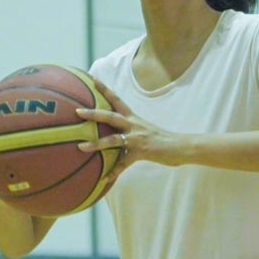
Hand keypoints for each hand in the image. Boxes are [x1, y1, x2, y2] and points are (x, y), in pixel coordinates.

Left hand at [75, 79, 191, 170]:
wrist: (181, 146)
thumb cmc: (162, 139)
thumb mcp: (144, 129)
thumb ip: (130, 129)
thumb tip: (117, 133)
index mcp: (133, 118)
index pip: (116, 99)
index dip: (104, 89)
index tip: (92, 79)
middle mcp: (133, 125)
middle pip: (110, 116)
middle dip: (93, 113)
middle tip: (77, 111)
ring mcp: (137, 138)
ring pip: (113, 139)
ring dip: (96, 144)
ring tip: (81, 147)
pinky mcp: (141, 152)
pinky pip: (124, 163)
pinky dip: (114, 172)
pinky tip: (104, 179)